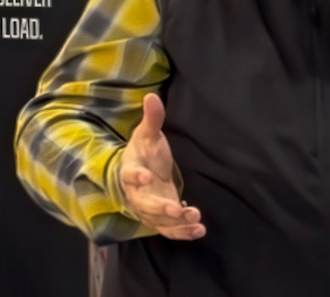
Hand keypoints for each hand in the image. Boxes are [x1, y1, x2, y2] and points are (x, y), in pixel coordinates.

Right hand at [119, 93, 204, 240]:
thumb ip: (152, 119)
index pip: (129, 175)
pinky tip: (200, 230)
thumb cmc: (143, 153)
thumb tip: (151, 96)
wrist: (137, 174)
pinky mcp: (160, 219)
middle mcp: (136, 194)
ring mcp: (148, 209)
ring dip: (176, 223)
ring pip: (158, 221)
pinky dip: (183, 233)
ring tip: (195, 219)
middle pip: (145, 204)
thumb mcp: (147, 135)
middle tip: (177, 209)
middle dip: (160, 208)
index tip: (147, 176)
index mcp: (130, 171)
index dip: (136, 176)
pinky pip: (169, 230)